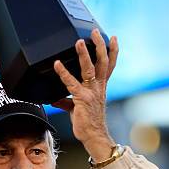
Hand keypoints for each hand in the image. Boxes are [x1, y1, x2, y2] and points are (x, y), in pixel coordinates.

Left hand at [52, 29, 118, 161]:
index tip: (113, 38)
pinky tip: (57, 64)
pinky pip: (72, 83)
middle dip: (100, 45)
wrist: (93, 137)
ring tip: (79, 42)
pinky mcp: (82, 99)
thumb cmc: (87, 123)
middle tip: (95, 31)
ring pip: (90, 69)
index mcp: (101, 87)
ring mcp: (92, 92)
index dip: (112, 51)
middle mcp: (99, 87)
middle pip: (103, 62)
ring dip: (84, 54)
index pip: (109, 65)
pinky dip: (63, 73)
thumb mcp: (77, 109)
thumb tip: (54, 99)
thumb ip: (66, 101)